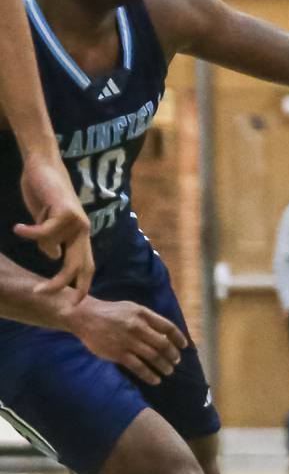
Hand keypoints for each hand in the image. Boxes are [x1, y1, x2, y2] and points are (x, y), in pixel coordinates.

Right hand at [17, 157, 93, 296]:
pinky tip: (18, 228)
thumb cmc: (45, 195)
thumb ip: (52, 241)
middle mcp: (83, 232)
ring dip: (42, 251)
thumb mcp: (47, 224)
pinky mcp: (67, 210)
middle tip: (44, 296)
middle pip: (80, 266)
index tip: (70, 306)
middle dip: (64, 285)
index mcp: (79, 238)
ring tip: (28, 249)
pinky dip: (31, 232)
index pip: (86, 268)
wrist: (45, 167)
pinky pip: (47, 231)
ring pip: (60, 251)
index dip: (81, 287)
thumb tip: (55, 258)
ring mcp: (78, 222)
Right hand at [64, 296, 187, 384]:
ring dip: (164, 366)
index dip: (179, 338)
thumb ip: (148, 319)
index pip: (168, 327)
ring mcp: (128, 341)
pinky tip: (156, 380)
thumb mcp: (132, 308)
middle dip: (173, 355)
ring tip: (169, 371)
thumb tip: (165, 333)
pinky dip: (149, 375)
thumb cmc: (111, 312)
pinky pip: (138, 367)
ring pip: (153, 357)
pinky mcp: (118, 353)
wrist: (84, 316)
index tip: (184, 346)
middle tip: (176, 361)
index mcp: (143, 314)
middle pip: (163, 344)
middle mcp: (137, 327)